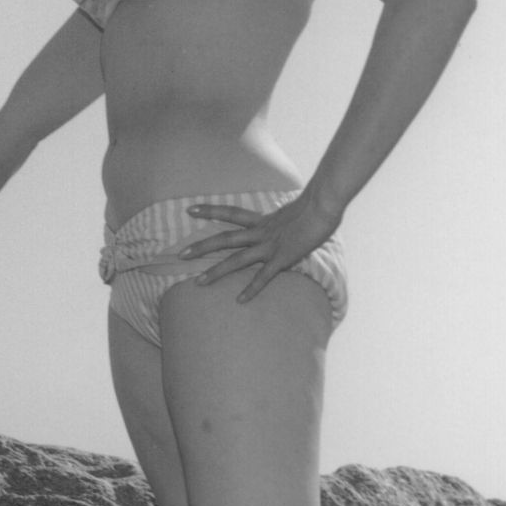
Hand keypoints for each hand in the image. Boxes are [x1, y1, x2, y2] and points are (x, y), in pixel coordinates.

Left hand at [180, 194, 339, 303]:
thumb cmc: (315, 207)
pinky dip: (251, 289)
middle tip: (180, 254)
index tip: (189, 210)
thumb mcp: (292, 213)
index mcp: (262, 220)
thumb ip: (281, 221)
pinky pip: (263, 277)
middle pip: (225, 239)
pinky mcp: (283, 258)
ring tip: (198, 282)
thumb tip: (283, 225)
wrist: (325, 205)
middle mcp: (260, 232)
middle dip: (202, 247)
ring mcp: (270, 246)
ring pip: (237, 260)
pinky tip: (239, 300)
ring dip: (216, 271)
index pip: (230, 212)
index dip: (209, 210)